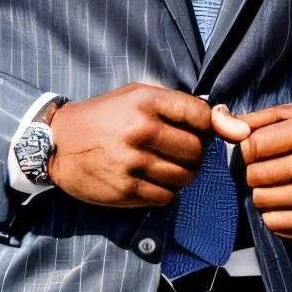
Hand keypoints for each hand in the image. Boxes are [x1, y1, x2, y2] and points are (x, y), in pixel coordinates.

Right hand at [48, 84, 215, 207]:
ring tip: (167, 166)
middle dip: (195, 152)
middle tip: (181, 151)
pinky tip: (153, 180)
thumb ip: (180, 106)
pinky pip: (166, 196)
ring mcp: (132, 162)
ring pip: (185, 176)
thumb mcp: (135, 96)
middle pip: (196, 150)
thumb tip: (235, 127)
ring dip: (183, 174)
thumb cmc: (103, 116)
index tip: (198, 130)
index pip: (201, 115)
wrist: (56, 143)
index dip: (208, 125)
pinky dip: (166, 191)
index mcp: (144, 101)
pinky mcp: (124, 189)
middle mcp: (139, 130)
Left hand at [212, 102, 291, 238]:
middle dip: (256, 171)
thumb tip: (217, 119)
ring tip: (284, 183)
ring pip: (260, 200)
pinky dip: (274, 213)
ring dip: (264, 192)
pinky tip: (291, 201)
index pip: (252, 145)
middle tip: (275, 167)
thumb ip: (255, 118)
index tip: (262, 148)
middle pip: (253, 175)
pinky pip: (272, 222)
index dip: (249, 148)